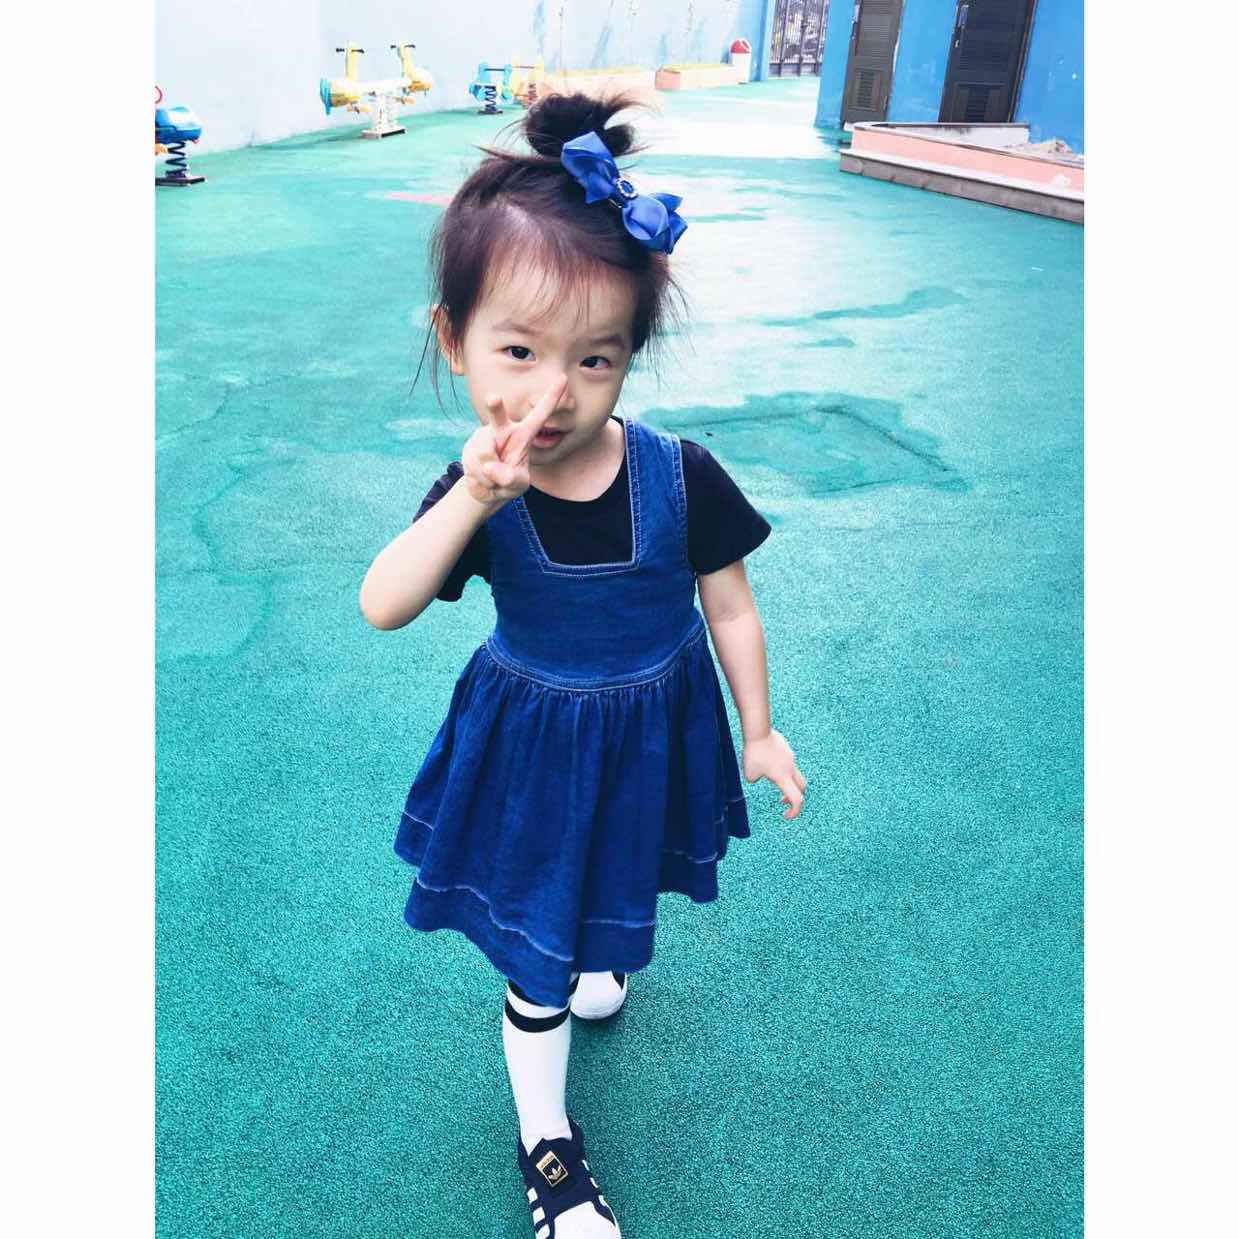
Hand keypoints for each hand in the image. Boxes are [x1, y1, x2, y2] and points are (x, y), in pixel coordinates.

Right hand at [460, 374, 567, 506]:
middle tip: (493, 398)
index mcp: (523, 434)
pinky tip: (483, 477)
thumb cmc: (509, 482)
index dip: (552, 396)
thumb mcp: (517, 485)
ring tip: (494, 478)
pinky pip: (476, 465)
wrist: (485, 489)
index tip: (564, 377)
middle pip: (497, 415)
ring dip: (490, 475)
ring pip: (484, 454)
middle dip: (494, 406)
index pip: (540, 413)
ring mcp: (483, 437)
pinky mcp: (470, 447)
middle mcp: (502, 430)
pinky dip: (481, 479)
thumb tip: (492, 468)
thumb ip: (511, 479)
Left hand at [742, 728, 806, 819]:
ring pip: (793, 773)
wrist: (758, 731)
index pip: (797, 800)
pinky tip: (764, 758)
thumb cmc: (754, 753)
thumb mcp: (749, 774)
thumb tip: (758, 777)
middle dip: (794, 797)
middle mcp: (790, 768)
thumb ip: (755, 780)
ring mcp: (790, 757)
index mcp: (784, 778)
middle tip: (782, 801)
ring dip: (784, 779)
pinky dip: (779, 766)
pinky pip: (786, 761)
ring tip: (765, 772)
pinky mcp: (786, 748)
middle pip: (802, 787)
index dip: (794, 812)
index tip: (786, 816)